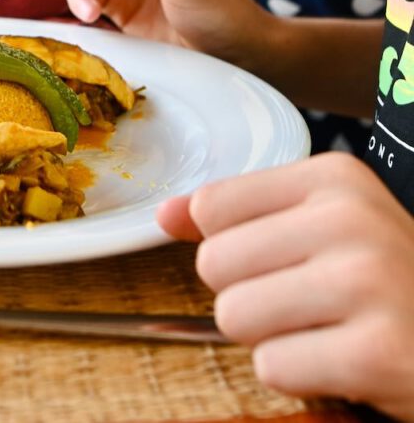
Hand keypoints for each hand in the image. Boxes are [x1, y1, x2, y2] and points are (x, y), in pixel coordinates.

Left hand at [158, 155, 413, 420]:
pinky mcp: (376, 352)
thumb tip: (164, 215)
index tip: (281, 260)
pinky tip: (342, 362)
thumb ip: (241, 214)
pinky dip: (297, 376)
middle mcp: (350, 219)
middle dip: (247, 296)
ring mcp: (366, 283)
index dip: (231, 246)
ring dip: (269, 338)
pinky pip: (272, 366)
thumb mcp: (326, 225)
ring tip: (321, 332)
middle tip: (306, 305)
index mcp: (334, 178)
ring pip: (234, 316)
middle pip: (214, 264)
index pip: (214, 206)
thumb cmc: (392, 282)